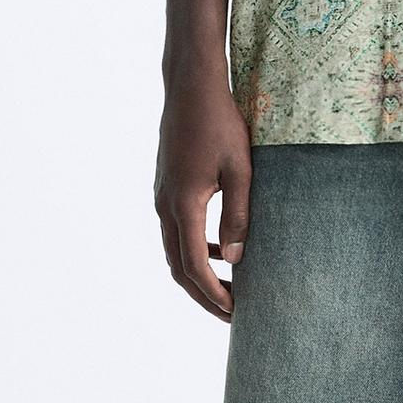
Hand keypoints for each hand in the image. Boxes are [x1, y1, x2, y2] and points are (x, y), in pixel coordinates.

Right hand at [154, 71, 252, 319]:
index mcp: (183, 204)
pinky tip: (222, 250)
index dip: (214, 294)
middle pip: (178, 267)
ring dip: (199, 274)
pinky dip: (195, 250)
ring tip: (230, 288)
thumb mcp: (240, 169)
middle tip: (231, 316)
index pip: (194, 266)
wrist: (190, 87)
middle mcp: (165, 205)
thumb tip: (237, 259)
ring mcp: (161, 196)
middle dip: (204, 295)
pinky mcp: (166, 188)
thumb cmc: (220, 122)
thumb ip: (239, 215)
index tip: (236, 313)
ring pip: (175, 250)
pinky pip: (177, 231)